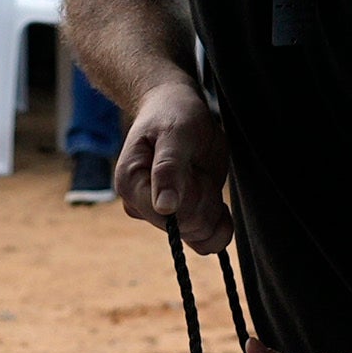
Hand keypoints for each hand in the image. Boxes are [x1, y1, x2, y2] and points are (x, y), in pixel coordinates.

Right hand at [112, 74, 230, 251]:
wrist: (176, 109)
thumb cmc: (174, 114)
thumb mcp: (176, 133)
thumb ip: (169, 168)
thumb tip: (165, 208)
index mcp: (131, 185)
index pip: (170, 216)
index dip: (192, 194)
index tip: (190, 166)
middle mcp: (141, 206)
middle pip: (189, 226)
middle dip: (205, 196)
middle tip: (196, 165)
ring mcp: (161, 217)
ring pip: (200, 235)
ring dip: (212, 205)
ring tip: (200, 174)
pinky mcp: (180, 220)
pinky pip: (205, 243)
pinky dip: (220, 225)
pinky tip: (216, 198)